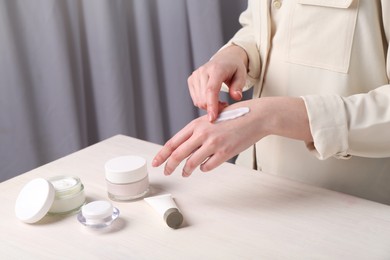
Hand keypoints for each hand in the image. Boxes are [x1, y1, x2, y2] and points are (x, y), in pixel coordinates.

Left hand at [152, 97, 312, 176]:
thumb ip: (198, 130)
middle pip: (178, 154)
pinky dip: (204, 168)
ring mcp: (213, 144)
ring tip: (185, 173)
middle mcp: (202, 133)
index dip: (162, 153)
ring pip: (191, 163)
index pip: (174, 141)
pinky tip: (205, 166)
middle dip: (169, 165)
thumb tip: (184, 146)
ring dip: (186, 170)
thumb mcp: (211, 118)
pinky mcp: (224, 153)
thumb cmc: (235, 116)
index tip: (156, 161)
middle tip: (166, 171)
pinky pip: (207, 166)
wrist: (256, 116)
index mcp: (197, 124)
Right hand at [188, 45, 247, 121]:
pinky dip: (204, 103)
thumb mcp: (241, 75)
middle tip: (225, 107)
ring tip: (221, 101)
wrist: (225, 59)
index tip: (212, 118)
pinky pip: (195, 99)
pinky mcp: (191, 80)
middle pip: (203, 98)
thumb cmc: (234, 69)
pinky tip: (213, 98)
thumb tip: (236, 97)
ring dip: (209, 106)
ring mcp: (195, 75)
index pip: (211, 90)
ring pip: (198, 101)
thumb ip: (239, 86)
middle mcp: (203, 71)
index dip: (211, 105)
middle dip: (214, 108)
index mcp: (216, 69)